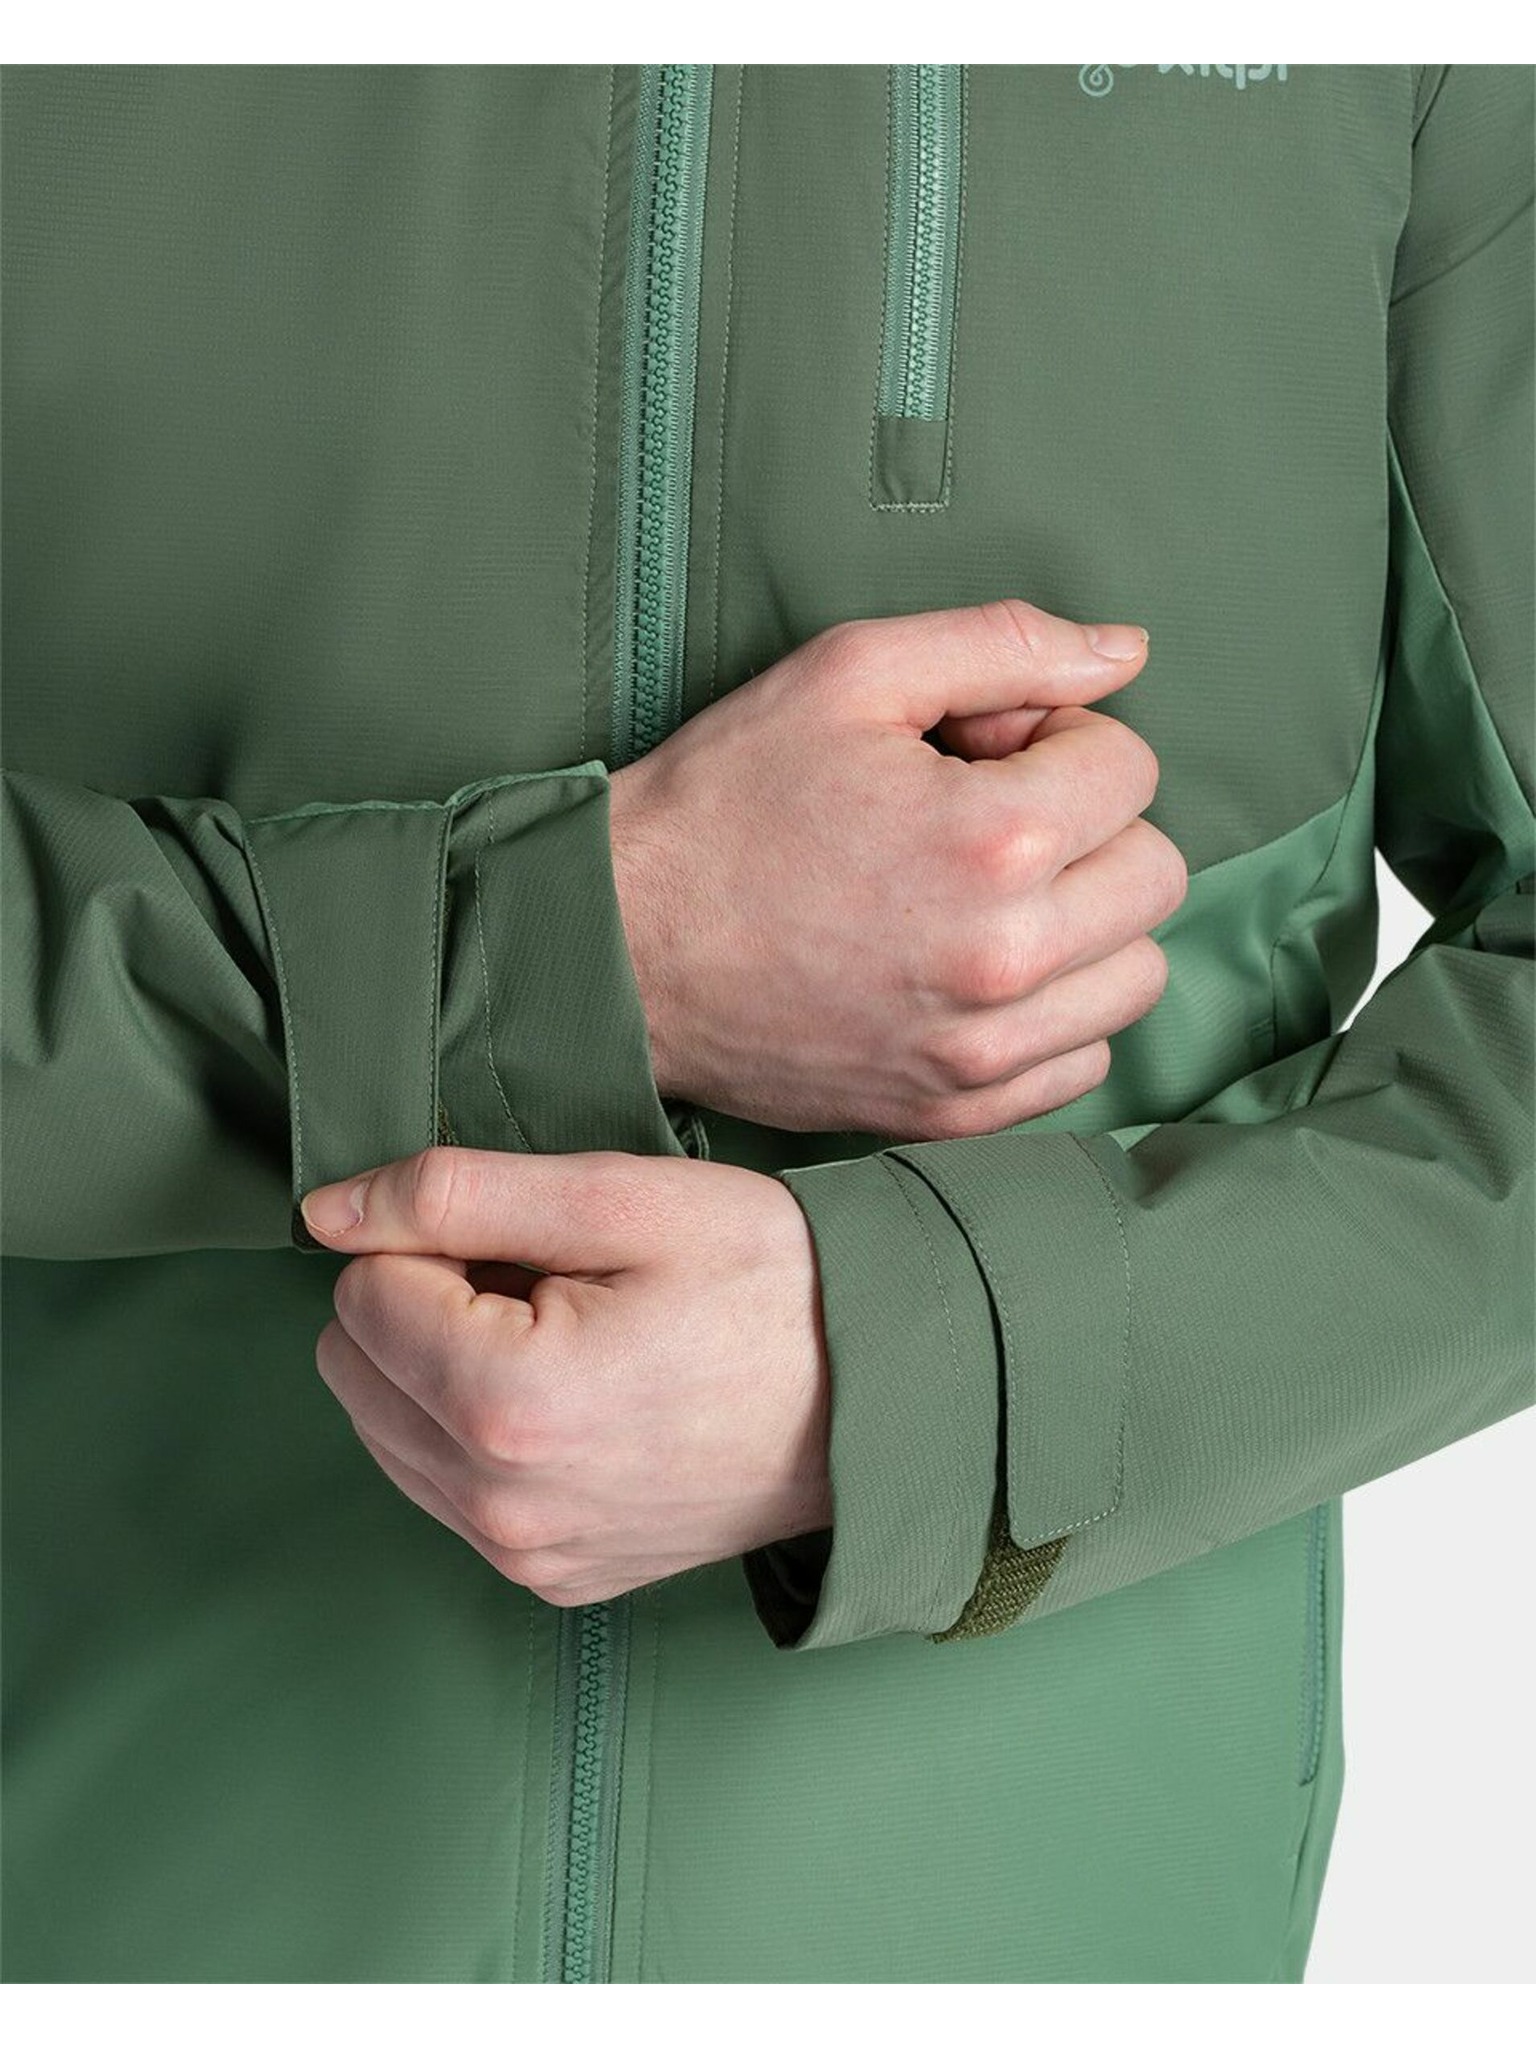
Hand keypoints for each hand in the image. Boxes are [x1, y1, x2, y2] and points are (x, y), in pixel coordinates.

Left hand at [300, 1146, 831, 1605]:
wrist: (887, 1395)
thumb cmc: (770, 1280)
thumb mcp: (621, 1198)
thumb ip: (453, 1194)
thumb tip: (325, 1212)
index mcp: (507, 1403)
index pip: (361, 1287)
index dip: (438, 1241)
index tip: (536, 1243)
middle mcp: (500, 1504)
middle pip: (351, 1365)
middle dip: (425, 1306)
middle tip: (548, 1286)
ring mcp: (526, 1556)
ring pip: (384, 1429)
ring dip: (443, 1370)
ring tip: (567, 1339)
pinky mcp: (552, 1578)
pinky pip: (443, 1490)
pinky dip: (476, 1433)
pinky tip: (574, 1398)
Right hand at [608, 598, 1186, 1138]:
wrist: (619, 950)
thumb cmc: (722, 804)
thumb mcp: (848, 674)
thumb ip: (1004, 645)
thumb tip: (1129, 651)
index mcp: (992, 841)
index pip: (1132, 768)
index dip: (1056, 742)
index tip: (978, 756)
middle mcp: (1006, 961)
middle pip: (1156, 875)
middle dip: (1087, 829)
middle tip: (982, 821)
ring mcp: (983, 1053)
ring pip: (1136, 976)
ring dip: (1086, 926)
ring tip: (983, 900)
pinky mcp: (955, 1112)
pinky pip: (1085, 1062)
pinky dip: (1054, 1015)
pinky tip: (973, 974)